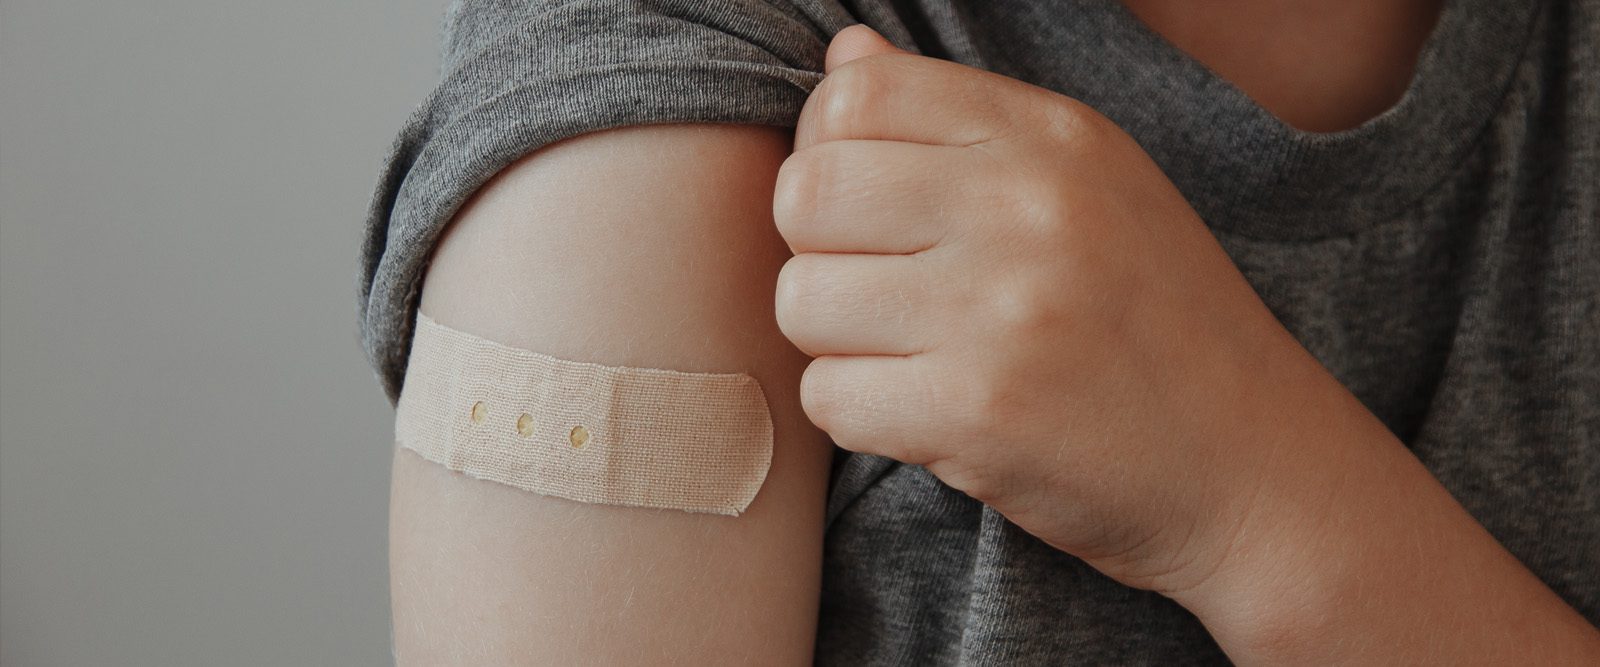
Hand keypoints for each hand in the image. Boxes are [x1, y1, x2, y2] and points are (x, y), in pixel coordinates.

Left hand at [772, 24, 1332, 593]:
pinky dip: (860, 415)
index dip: (826, 153)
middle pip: (806, 194)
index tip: (865, 208)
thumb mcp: (1090, 182)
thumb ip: (960, 118)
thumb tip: (844, 56)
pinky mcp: (978, 412)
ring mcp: (1001, 309)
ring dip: (835, 342)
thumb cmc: (1158, 320)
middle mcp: (1025, 206)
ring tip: (910, 356)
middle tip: (878, 293)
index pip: (858, 95)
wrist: (1255, 463)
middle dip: (817, 253)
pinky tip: (926, 413)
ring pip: (800, 301)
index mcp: (1051, 136)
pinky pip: (827, 397)